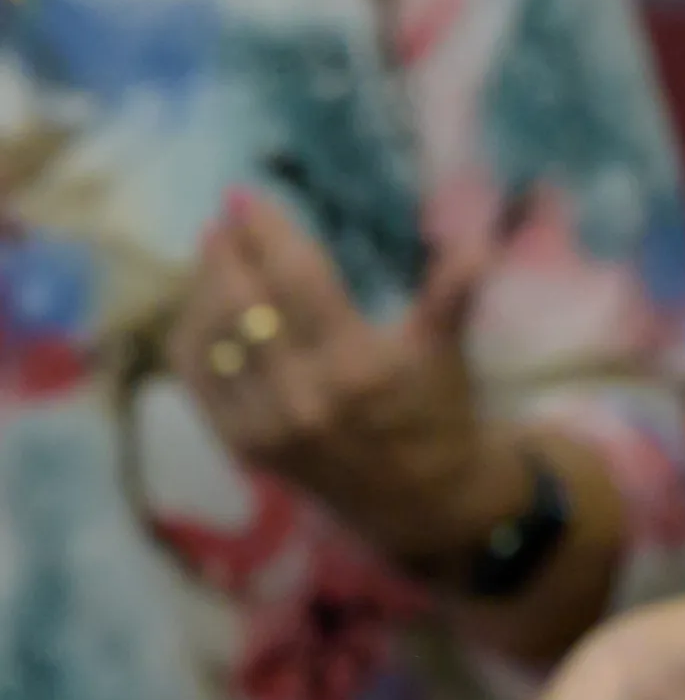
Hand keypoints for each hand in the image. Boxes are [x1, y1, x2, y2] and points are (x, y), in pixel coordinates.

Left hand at [169, 185, 523, 573]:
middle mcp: (304, 395)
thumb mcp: (448, 354)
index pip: (297, 279)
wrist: (423, 503)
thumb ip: (452, 295)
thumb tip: (477, 243)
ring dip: (204, 286)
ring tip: (213, 254)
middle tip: (225, 218)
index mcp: (359, 366)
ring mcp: (264, 423)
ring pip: (211, 337)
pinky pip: (198, 377)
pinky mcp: (241, 445)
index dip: (266, 232)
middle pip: (241, 302)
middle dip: (226, 252)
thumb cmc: (440, 417)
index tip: (245, 196)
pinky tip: (201, 306)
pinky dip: (192, 333)